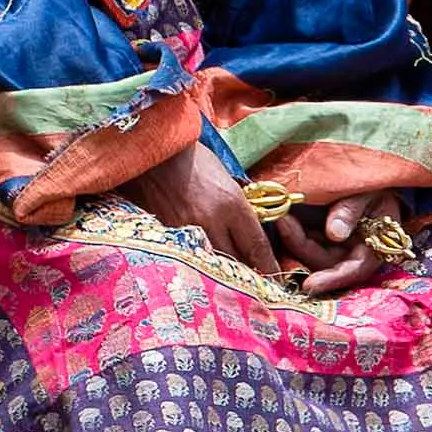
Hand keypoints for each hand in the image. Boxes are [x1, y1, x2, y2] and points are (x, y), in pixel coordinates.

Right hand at [115, 138, 279, 272]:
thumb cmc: (195, 161)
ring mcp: (187, 228)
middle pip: (236, 262)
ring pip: (212, 263)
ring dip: (221, 270)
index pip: (257, 246)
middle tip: (252, 278)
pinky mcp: (167, 232)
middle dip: (246, 272)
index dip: (269, 266)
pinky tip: (201, 262)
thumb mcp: (227, 181)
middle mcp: (212, 219)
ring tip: (227, 275)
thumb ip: (240, 209)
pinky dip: (198, 260)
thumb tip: (252, 234)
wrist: (157, 153)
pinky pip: (190, 254)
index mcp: (233, 204)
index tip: (275, 277)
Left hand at [266, 193, 400, 300]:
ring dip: (292, 239)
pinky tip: (282, 217)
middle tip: (284, 221)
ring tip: (282, 215)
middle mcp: (351, 255)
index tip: (310, 285)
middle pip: (323, 264)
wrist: (364, 179)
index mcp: (372, 249)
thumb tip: (335, 234)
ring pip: (308, 255)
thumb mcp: (366, 194)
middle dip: (302, 246)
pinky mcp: (315, 240)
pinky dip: (290, 233)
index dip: (333, 280)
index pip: (354, 271)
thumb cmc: (372, 188)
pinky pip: (300, 243)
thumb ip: (351, 211)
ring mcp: (332, 249)